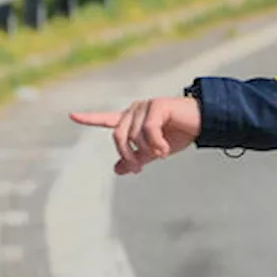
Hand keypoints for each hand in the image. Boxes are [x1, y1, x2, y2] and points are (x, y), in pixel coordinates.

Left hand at [69, 97, 201, 175]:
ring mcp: (145, 106)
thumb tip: (118, 170)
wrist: (204, 124)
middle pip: (118, 135)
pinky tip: (166, 149)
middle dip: (127, 154)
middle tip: (137, 169)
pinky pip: (148, 131)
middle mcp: (136, 110)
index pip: (108, 120)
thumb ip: (137, 158)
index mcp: (133, 119)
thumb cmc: (181, 134)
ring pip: (134, 135)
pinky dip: (156, 144)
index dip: (90, 118)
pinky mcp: (157, 106)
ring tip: (162, 154)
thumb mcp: (155, 151)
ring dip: (146, 150)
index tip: (72, 116)